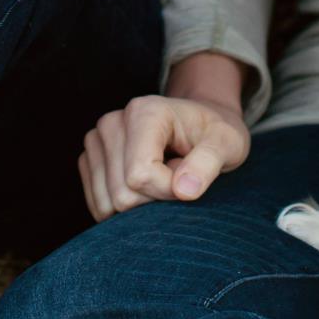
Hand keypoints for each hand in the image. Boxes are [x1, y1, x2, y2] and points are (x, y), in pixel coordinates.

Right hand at [79, 93, 250, 222]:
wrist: (200, 126)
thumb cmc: (215, 134)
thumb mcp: (227, 144)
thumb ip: (208, 163)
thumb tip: (184, 190)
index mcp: (144, 112)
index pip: (140, 176)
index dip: (167, 191)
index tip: (189, 178)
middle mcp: (112, 122)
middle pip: (121, 194)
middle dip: (154, 198)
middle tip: (176, 175)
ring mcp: (96, 140)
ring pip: (107, 203)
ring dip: (140, 203)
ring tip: (162, 176)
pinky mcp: (90, 158)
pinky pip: (98, 204)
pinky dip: (124, 206)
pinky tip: (145, 185)